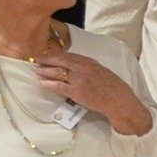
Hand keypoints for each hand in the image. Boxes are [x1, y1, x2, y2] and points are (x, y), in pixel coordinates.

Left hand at [34, 50, 151, 134]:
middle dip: (47, 60)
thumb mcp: (104, 72)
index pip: (70, 55)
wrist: (119, 101)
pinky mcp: (76, 92)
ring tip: (36, 70)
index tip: (49, 55)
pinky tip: (41, 83)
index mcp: (91, 62)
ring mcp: (79, 80)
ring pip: (57, 72)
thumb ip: (91, 69)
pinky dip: (48, 84)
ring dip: (45, 70)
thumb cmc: (115, 89)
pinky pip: (58, 86)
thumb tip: (79, 68)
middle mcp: (83, 68)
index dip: (57, 55)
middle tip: (37, 59)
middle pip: (60, 60)